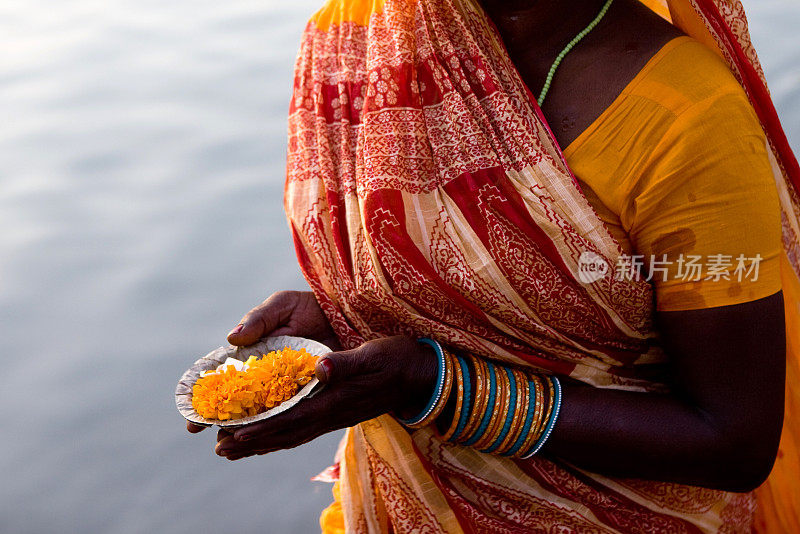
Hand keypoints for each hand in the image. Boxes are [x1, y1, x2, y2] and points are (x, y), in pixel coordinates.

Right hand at [186, 290, 339, 433]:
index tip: (193, 420)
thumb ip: (258, 320)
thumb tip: (232, 338)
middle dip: (221, 425)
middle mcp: (263, 377)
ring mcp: (284, 389)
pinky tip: (262, 445)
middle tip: (214, 442)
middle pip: (237, 405)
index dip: (204, 401)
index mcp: (250, 356)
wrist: (344, 314)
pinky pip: (290, 416)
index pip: (222, 381)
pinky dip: (277, 429)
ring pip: (260, 416)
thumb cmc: (306, 307)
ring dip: (245, 434)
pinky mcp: (307, 396)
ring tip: (229, 451)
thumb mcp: (281, 306)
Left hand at [212, 335, 437, 459]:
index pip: (292, 419)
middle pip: (286, 434)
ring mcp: (335, 417)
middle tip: (220, 448)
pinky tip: (269, 437)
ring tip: (233, 449)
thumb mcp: (373, 355)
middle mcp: (332, 415)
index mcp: (336, 401)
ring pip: (292, 436)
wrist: (420, 376)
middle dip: (253, 442)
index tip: (234, 433)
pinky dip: (280, 437)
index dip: (263, 428)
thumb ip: (345, 363)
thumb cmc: (397, 360)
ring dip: (262, 444)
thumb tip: (319, 367)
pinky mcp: (337, 413)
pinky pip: (302, 431)